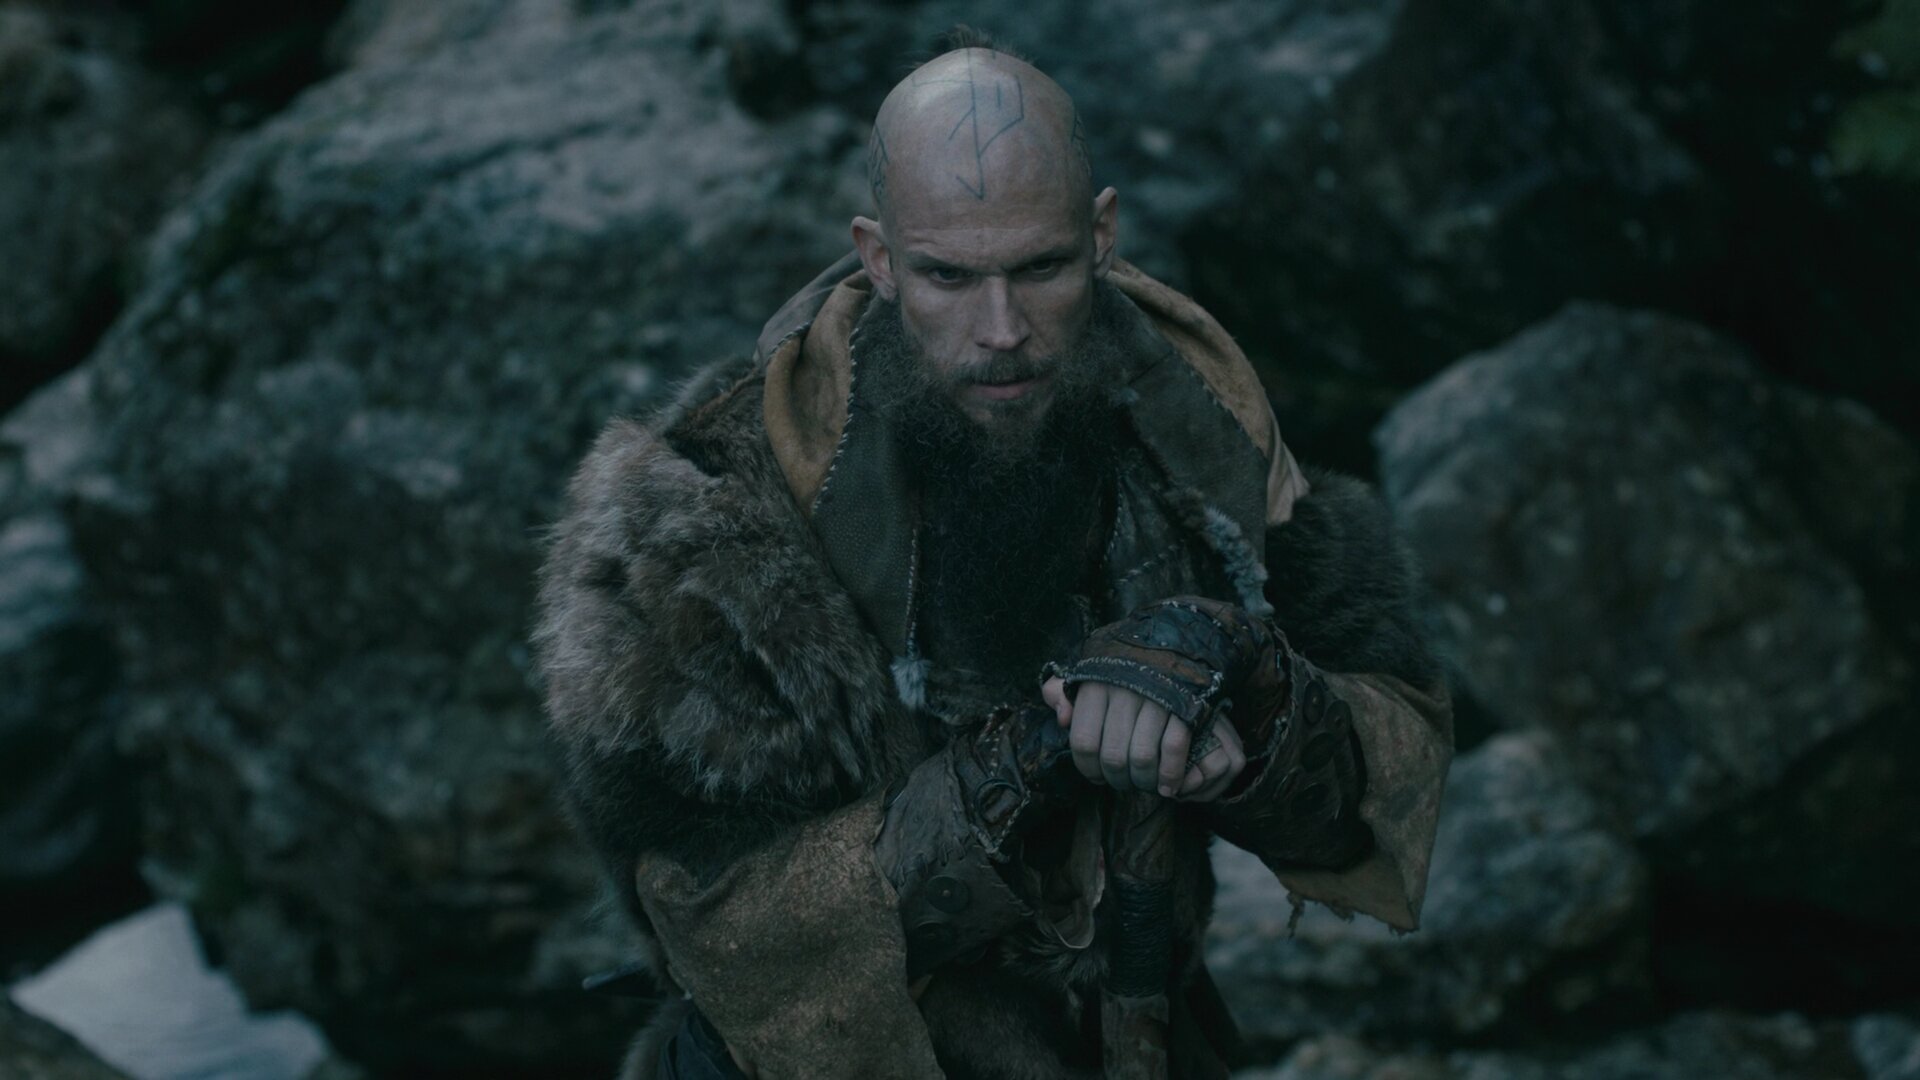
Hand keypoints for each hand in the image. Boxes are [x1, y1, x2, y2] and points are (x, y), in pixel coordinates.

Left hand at [1042, 677, 1245, 800]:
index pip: (1083, 742)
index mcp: (1095, 685)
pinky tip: (1169, 786)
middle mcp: (1123, 691)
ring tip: (1145, 784)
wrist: (1174, 640)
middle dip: (1118, 780)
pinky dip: (1171, 774)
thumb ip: (1062, 693)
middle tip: (1124, 783)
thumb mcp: (1086, 673)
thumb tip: (1062, 719)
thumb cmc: (1122, 666)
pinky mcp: (1184, 704)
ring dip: (1144, 781)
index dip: (1088, 769)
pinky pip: (1174, 748)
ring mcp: (1156, 697)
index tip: (1097, 777)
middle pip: (1113, 756)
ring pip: (1143, 757)